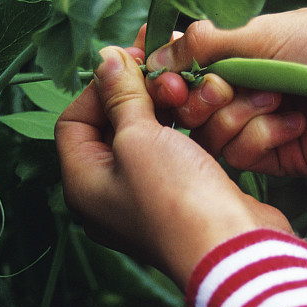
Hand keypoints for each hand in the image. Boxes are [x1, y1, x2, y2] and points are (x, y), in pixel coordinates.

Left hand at [55, 46, 291, 288]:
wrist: (232, 248)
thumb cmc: (175, 198)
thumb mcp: (138, 138)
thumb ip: (121, 96)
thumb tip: (106, 58)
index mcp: (83, 183)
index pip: (73, 120)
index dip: (98, 87)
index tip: (130, 62)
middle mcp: (108, 193)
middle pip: (109, 127)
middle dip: (134, 95)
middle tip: (162, 72)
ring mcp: (145, 197)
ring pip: (145, 138)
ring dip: (162, 110)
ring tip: (184, 89)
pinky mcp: (180, 196)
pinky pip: (172, 153)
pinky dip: (182, 131)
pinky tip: (199, 113)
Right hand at [143, 5, 306, 175]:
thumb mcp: (264, 32)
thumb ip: (207, 46)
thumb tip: (158, 51)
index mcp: (245, 54)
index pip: (189, 70)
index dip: (170, 75)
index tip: (156, 76)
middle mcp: (249, 90)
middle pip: (192, 108)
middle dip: (198, 99)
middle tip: (216, 89)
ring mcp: (263, 125)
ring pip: (211, 134)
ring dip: (236, 115)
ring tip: (275, 99)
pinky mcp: (280, 157)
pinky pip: (242, 155)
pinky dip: (261, 136)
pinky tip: (294, 122)